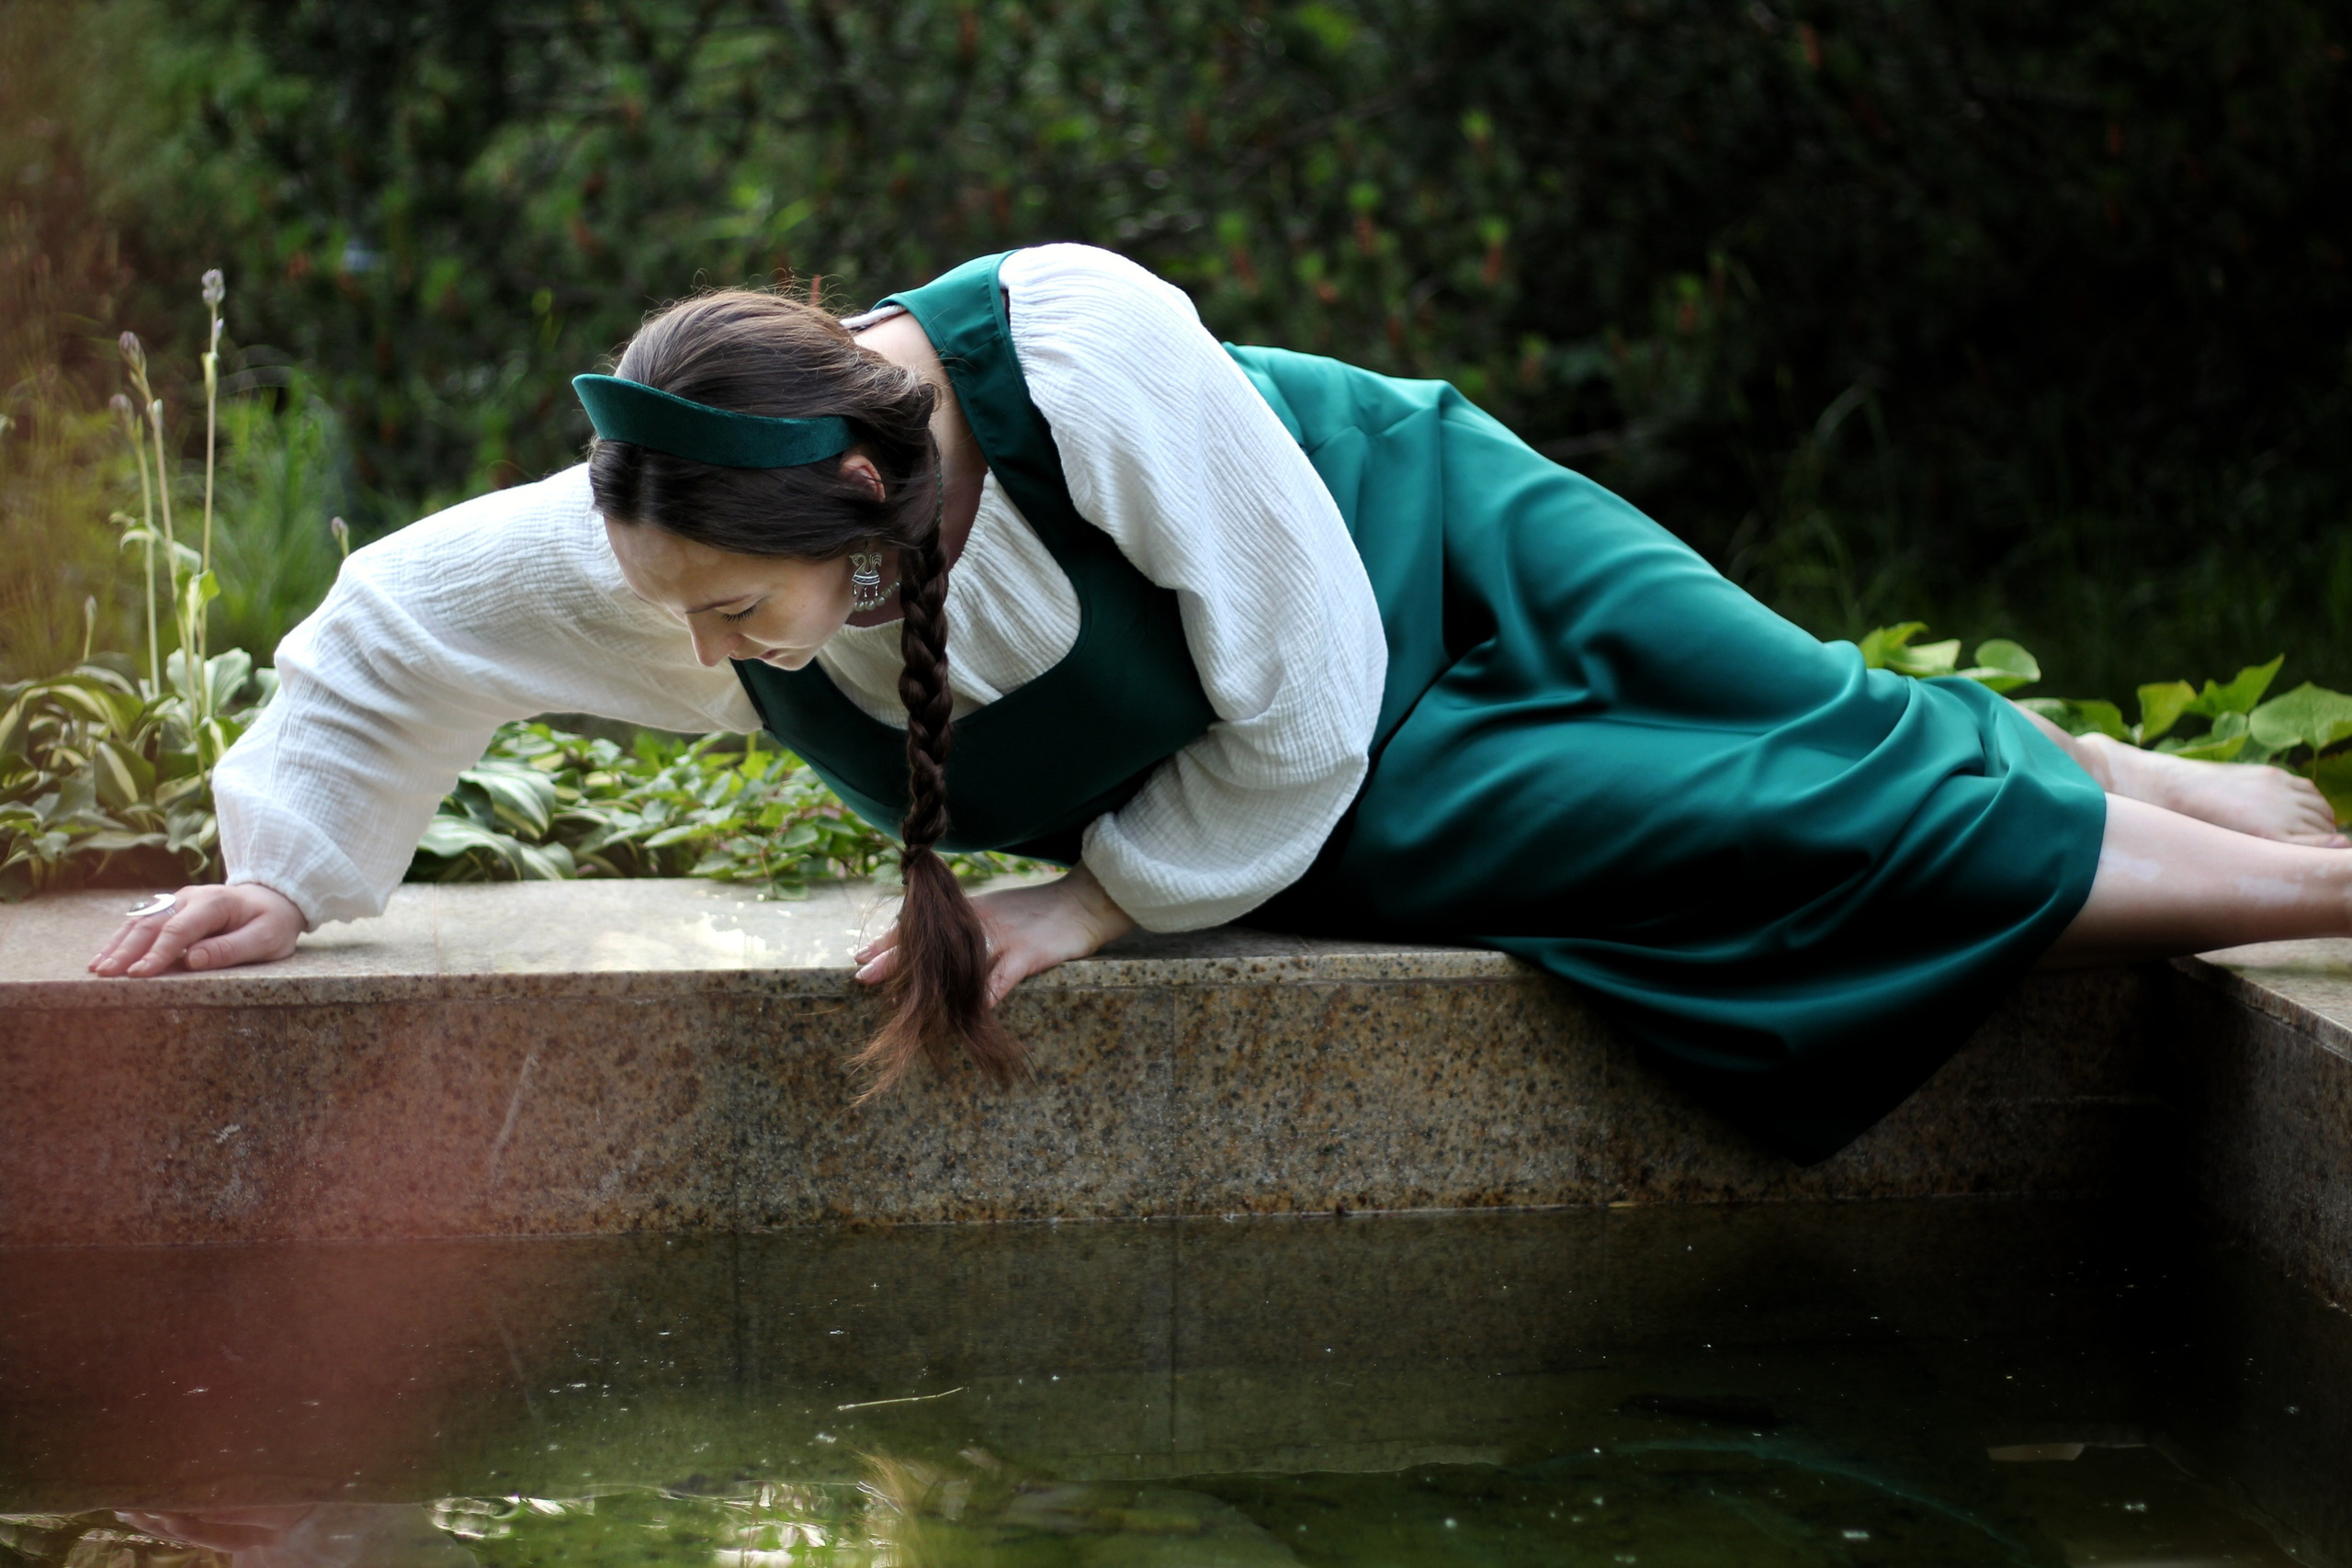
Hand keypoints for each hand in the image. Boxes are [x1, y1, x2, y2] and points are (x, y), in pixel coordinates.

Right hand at [88, 883, 304, 977]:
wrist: (274, 898)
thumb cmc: (271, 923)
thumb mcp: (266, 938)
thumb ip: (231, 948)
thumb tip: (192, 961)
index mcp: (214, 903)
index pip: (179, 930)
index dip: (158, 953)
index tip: (139, 975)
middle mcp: (189, 897)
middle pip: (152, 925)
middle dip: (127, 951)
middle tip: (107, 975)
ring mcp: (176, 900)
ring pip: (140, 922)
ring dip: (117, 945)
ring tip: (98, 969)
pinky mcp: (169, 908)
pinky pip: (140, 922)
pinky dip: (120, 939)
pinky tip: (104, 957)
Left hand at [854, 863, 1135, 1006]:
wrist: (1085, 902)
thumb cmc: (1040, 913)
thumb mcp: (998, 913)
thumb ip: (969, 928)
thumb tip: (936, 949)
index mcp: (971, 913)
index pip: (923, 924)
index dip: (890, 941)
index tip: (859, 956)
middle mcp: (980, 923)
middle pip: (931, 941)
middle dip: (894, 958)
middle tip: (861, 974)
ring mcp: (1004, 939)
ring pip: (958, 961)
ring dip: (928, 981)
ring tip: (900, 999)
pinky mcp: (1029, 954)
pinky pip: (1001, 979)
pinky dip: (983, 996)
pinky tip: (966, 1012)